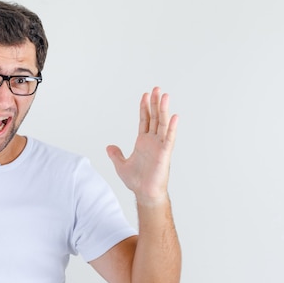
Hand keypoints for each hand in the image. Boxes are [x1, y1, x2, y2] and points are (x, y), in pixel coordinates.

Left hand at [106, 87, 177, 204]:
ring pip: (162, 124)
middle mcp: (152, 141)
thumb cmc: (136, 181)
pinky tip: (174, 117)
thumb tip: (109, 147)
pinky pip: (169, 138)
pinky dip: (172, 128)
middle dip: (155, 103)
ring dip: (163, 110)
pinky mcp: (164, 153)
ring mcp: (159, 146)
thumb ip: (116, 154)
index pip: (144, 120)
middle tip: (156, 89)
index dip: (144, 108)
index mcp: (143, 142)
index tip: (145, 95)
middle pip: (155, 118)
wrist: (144, 193)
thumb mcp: (121, 165)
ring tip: (164, 95)